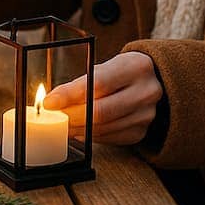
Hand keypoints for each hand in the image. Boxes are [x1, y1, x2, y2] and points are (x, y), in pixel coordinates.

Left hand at [42, 52, 162, 145]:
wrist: (154, 83)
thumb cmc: (121, 73)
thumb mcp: (107, 67)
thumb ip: (83, 83)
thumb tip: (53, 101)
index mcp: (136, 67)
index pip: (98, 83)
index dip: (70, 95)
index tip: (49, 102)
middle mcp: (146, 92)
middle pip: (101, 111)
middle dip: (71, 116)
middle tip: (51, 118)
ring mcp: (146, 115)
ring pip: (103, 128)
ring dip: (77, 128)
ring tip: (61, 124)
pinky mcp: (141, 132)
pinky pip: (108, 138)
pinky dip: (90, 136)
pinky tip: (78, 130)